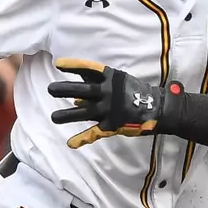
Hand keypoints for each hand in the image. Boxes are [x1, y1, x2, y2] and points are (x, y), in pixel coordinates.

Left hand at [47, 58, 166, 147]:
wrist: (157, 107)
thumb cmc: (135, 92)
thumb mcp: (119, 81)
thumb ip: (98, 87)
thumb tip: (76, 97)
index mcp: (111, 78)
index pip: (89, 69)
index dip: (73, 66)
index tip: (58, 64)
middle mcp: (108, 93)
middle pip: (83, 90)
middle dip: (65, 89)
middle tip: (50, 89)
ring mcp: (109, 109)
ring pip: (84, 112)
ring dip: (67, 115)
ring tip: (54, 118)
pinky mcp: (112, 125)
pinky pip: (94, 132)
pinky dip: (82, 139)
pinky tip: (71, 143)